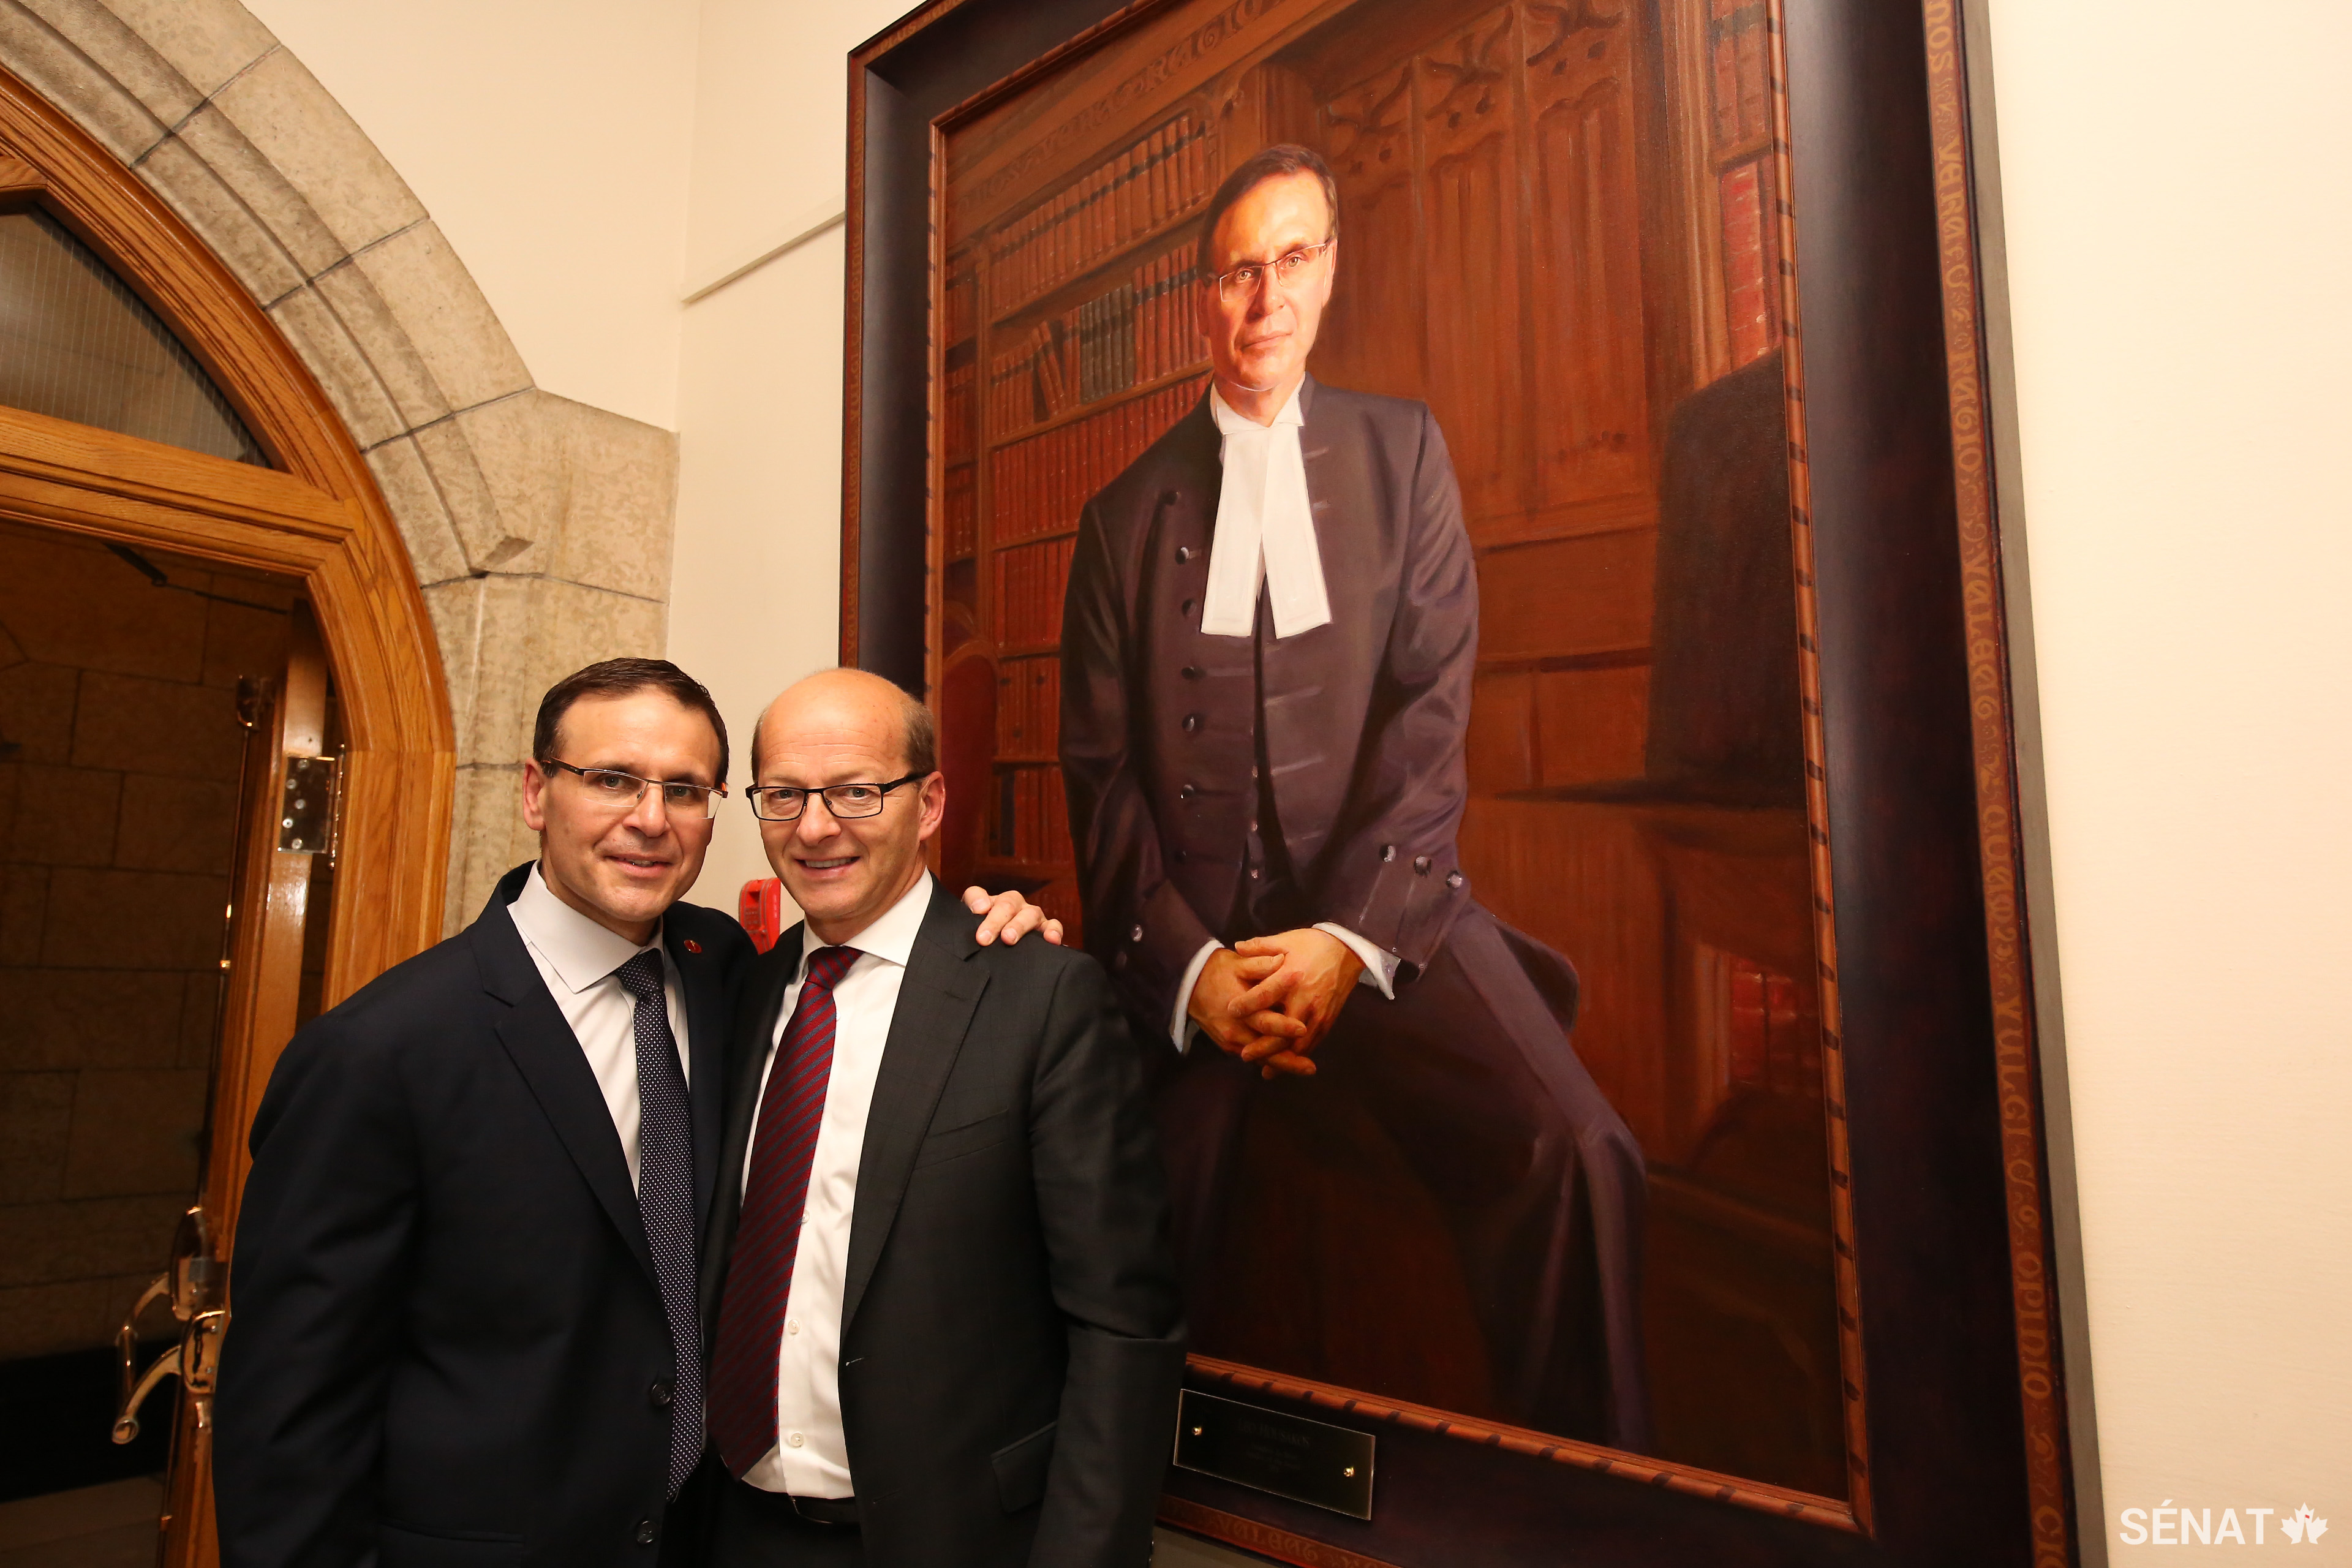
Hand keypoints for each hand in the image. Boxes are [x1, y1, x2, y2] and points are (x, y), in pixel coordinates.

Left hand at [962, 885, 1064, 945]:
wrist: (1000, 950)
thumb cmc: (986, 938)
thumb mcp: (970, 926)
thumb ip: (971, 909)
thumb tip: (980, 908)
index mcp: (989, 903)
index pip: (979, 895)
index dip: (978, 902)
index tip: (976, 913)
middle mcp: (1013, 905)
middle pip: (1006, 904)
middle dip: (995, 921)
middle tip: (984, 938)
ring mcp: (1032, 916)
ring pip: (1030, 913)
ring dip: (1019, 925)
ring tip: (1008, 939)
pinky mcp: (1047, 929)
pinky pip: (1054, 926)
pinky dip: (1053, 931)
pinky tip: (1051, 940)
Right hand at [1186, 948, 1304, 1072]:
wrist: (1188, 984)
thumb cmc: (1216, 971)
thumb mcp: (1237, 963)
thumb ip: (1260, 964)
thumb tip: (1283, 960)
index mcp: (1238, 1010)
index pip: (1264, 1021)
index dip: (1284, 1027)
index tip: (1303, 1029)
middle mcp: (1234, 1031)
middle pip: (1264, 1051)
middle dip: (1288, 1061)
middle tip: (1311, 1068)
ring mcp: (1230, 1041)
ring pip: (1259, 1058)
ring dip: (1281, 1065)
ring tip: (1304, 1068)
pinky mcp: (1228, 1045)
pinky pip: (1252, 1056)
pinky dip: (1268, 1060)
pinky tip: (1286, 1062)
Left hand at [1227, 928, 1362, 1075]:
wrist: (1348, 950)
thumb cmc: (1314, 944)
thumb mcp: (1287, 940)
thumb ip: (1261, 946)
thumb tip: (1237, 947)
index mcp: (1291, 976)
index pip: (1265, 994)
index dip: (1247, 1004)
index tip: (1230, 1011)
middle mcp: (1305, 998)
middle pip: (1282, 1030)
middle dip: (1264, 1046)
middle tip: (1244, 1055)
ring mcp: (1319, 1012)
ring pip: (1299, 1043)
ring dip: (1282, 1058)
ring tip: (1265, 1069)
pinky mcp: (1328, 1020)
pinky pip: (1313, 1043)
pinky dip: (1299, 1055)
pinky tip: (1287, 1062)